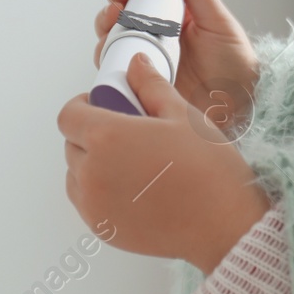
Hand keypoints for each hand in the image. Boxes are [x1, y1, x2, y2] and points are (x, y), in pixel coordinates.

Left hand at [59, 52, 270, 271]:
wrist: (223, 224)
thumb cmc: (207, 168)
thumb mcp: (183, 114)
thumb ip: (150, 85)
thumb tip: (135, 64)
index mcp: (106, 137)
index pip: (69, 115)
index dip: (84, 105)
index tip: (106, 105)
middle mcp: (91, 172)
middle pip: (71, 144)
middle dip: (91, 133)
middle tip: (128, 133)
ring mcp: (93, 204)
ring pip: (76, 174)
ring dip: (93, 163)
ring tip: (133, 163)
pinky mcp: (102, 228)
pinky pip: (86, 202)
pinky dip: (100, 191)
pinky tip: (135, 188)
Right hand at [94, 0, 259, 133]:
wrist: (240, 105)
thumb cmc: (235, 63)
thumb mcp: (219, 22)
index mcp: (169, 16)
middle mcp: (150, 38)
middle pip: (115, 19)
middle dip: (108, 11)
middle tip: (117, 11)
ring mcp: (142, 63)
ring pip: (109, 45)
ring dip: (104, 36)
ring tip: (114, 34)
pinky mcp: (138, 88)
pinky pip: (114, 77)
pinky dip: (107, 68)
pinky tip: (114, 65)